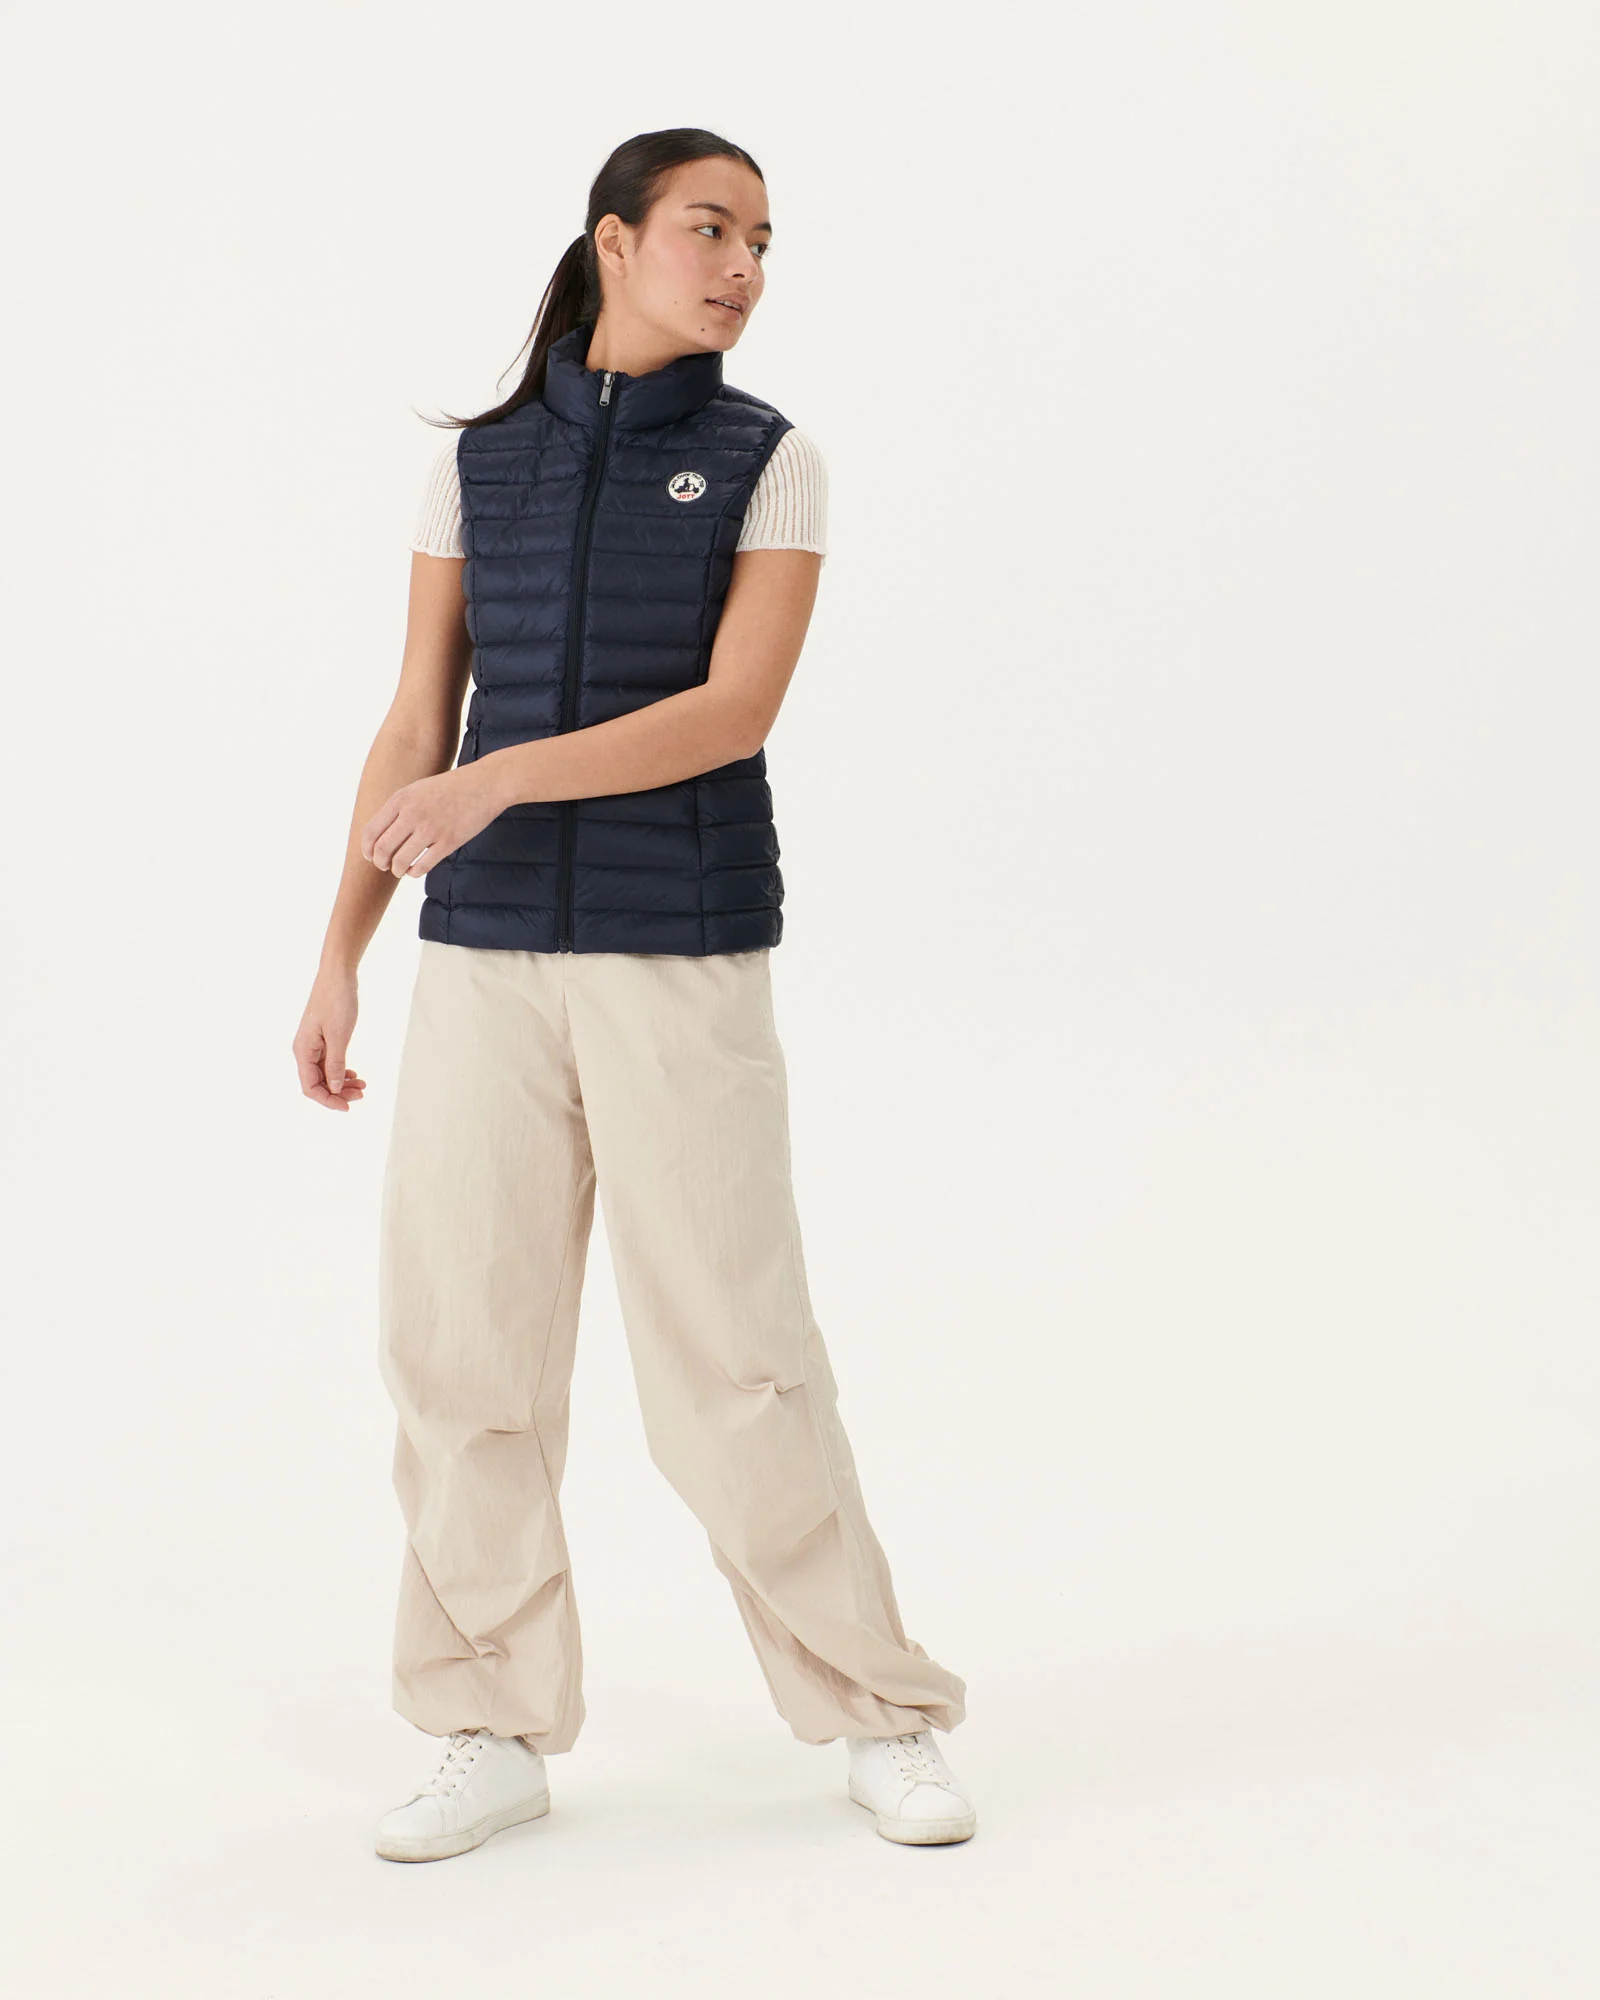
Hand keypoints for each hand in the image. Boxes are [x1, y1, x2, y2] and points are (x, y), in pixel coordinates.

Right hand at [293, 968, 366, 1111]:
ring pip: (326, 1074)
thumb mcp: (339, 1036)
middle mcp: (305, 1050)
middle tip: (362, 1095)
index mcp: (303, 1051)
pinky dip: (343, 1071)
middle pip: (318, 1083)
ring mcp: (314, 1045)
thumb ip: (336, 1064)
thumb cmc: (336, 1001)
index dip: (328, 1100)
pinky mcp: (324, 1039)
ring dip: (342, 1083)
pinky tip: (355, 1075)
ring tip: (363, 1086)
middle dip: (338, 1093)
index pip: (310, 1087)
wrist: (338, 975)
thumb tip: (336, 1089)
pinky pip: (330, 1063)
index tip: (348, 1106)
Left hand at [362, 766, 504, 877]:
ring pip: (400, 861)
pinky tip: (415, 870)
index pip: (371, 831)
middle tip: (384, 866)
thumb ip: (399, 808)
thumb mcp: (419, 789)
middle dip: (380, 862)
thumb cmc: (451, 788)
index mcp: (401, 799)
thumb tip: (382, 835)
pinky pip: (422, 866)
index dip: (367, 849)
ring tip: (400, 870)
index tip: (370, 856)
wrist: (486, 784)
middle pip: (382, 849)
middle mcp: (412, 813)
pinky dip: (414, 872)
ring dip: (396, 870)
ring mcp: (431, 828)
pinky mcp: (448, 842)